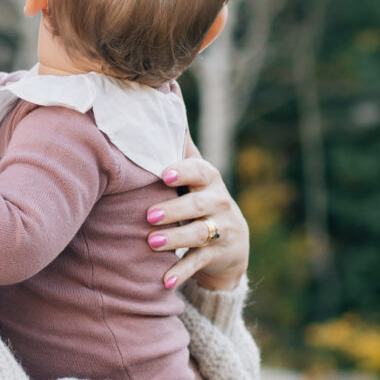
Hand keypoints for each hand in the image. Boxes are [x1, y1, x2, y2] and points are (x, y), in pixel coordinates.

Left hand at [146, 136, 248, 291]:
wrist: (231, 243)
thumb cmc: (199, 197)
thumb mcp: (194, 174)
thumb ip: (179, 147)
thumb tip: (165, 97)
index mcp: (209, 179)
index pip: (199, 171)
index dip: (183, 171)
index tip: (164, 175)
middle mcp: (219, 202)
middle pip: (197, 205)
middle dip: (173, 210)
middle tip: (148, 216)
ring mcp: (221, 230)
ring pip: (199, 234)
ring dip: (175, 239)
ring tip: (151, 243)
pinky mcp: (218, 255)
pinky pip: (199, 264)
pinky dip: (181, 272)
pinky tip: (164, 281)